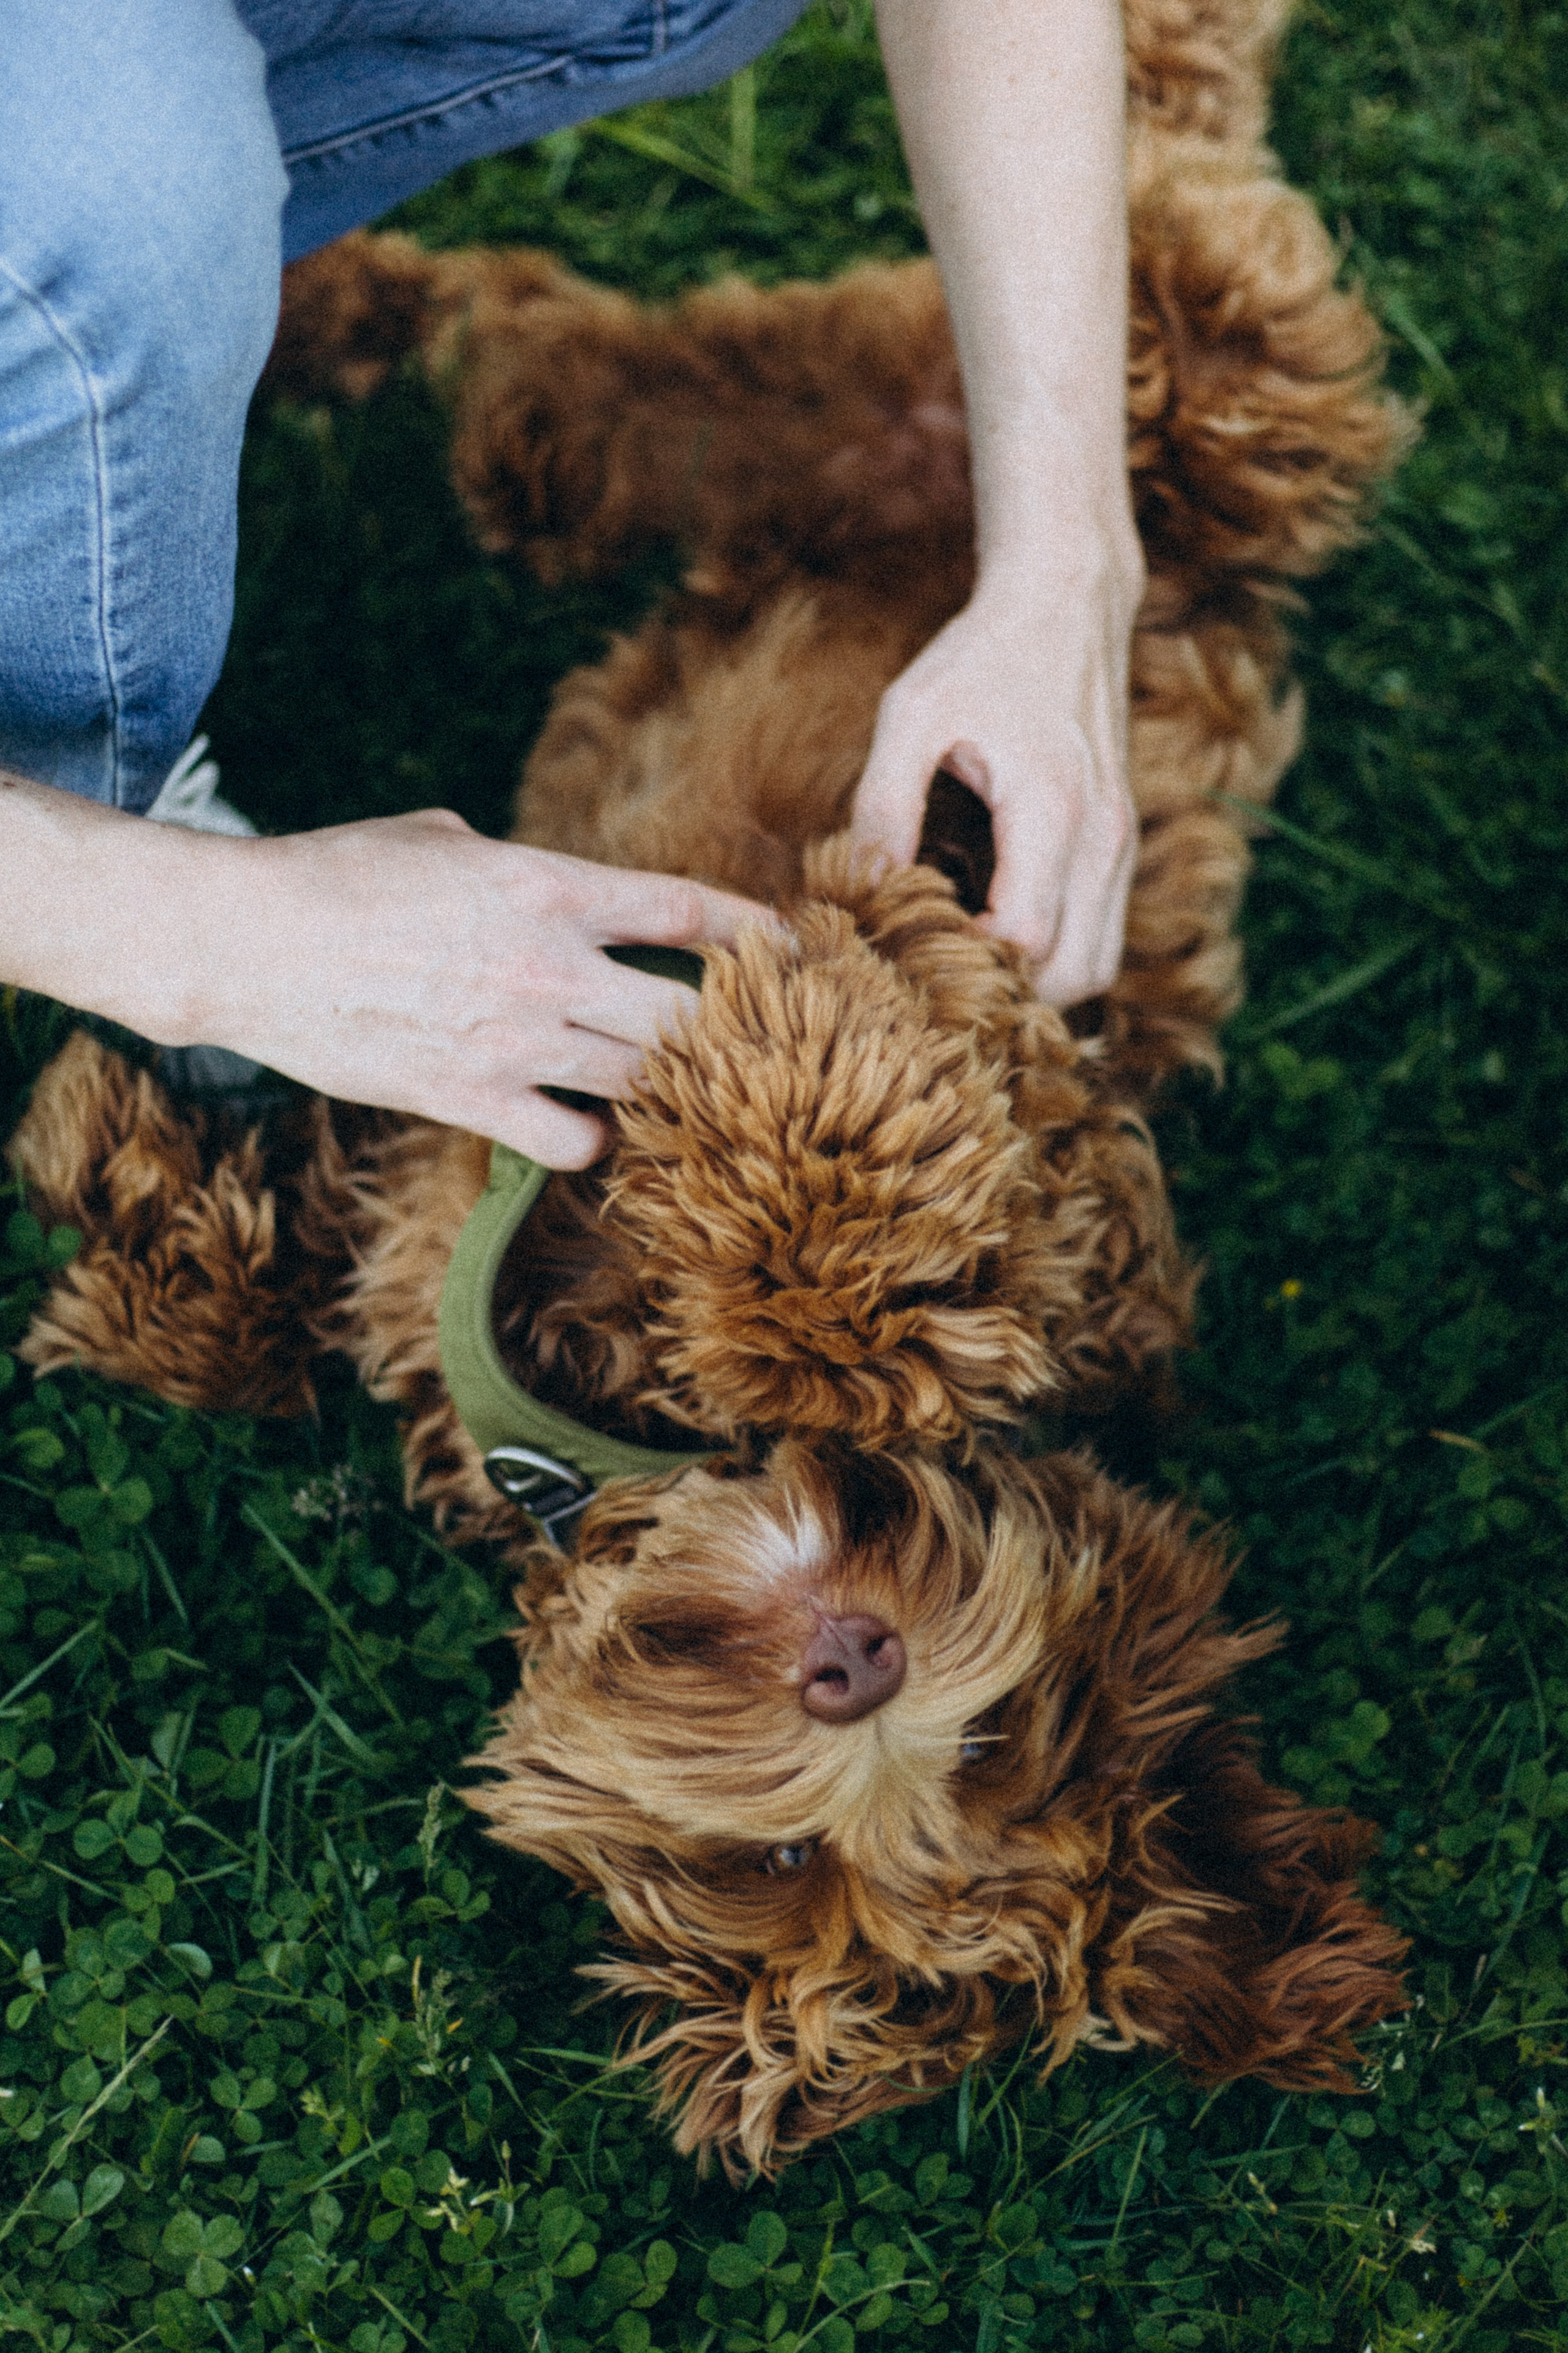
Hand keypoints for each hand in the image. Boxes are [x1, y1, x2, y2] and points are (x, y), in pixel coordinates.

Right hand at [172, 810, 772, 1164]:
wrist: (248, 942)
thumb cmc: (338, 874)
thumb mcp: (441, 837)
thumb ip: (515, 863)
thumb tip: (545, 880)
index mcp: (550, 885)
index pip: (689, 913)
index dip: (757, 935)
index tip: (795, 950)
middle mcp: (549, 966)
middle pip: (689, 1016)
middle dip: (734, 1030)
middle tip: (760, 1043)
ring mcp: (514, 1039)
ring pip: (644, 1085)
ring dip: (674, 1091)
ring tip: (691, 1096)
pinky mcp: (470, 1098)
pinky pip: (574, 1144)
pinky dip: (596, 1142)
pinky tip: (592, 1130)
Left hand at [849, 543, 1142, 1003]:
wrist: (1067, 601)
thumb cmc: (982, 655)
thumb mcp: (912, 714)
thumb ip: (884, 802)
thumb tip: (859, 887)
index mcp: (1053, 811)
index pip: (1026, 942)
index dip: (968, 969)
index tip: (908, 957)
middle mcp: (1104, 839)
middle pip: (1074, 977)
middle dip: (1009, 996)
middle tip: (937, 976)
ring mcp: (1121, 845)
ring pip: (1098, 966)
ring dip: (1038, 983)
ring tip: (965, 961)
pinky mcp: (1120, 845)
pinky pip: (1101, 934)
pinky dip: (1056, 953)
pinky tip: (994, 929)